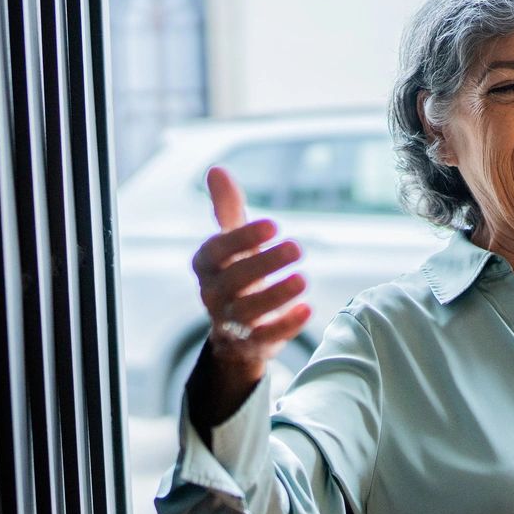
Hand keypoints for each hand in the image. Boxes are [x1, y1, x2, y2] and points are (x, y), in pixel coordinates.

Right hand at [189, 167, 311, 428]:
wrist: (237, 327)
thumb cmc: (238, 271)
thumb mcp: (233, 240)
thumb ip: (227, 208)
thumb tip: (217, 169)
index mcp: (206, 265)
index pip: (217, 250)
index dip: (243, 237)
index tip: (274, 224)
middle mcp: (212, 294)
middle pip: (234, 280)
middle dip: (265, 263)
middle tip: (298, 247)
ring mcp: (229, 322)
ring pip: (247, 312)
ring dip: (276, 296)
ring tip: (303, 279)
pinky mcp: (250, 344)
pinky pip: (264, 339)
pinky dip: (286, 326)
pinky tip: (308, 309)